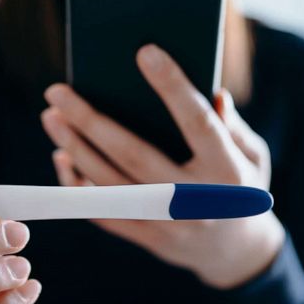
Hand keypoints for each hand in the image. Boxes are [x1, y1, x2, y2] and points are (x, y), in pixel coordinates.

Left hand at [41, 44, 283, 288]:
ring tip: (51, 116)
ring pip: (109, 183)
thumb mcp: (252, 154)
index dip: (172, 86)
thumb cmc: (240, 185)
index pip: (197, 121)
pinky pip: (104, 212)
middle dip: (90, 120)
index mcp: (227, 170)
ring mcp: (168, 223)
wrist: (235, 251)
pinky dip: (79, 185)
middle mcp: (195, 199)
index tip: (145, 52)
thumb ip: (230, 124)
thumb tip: (212, 91)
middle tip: (57, 91)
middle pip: (134, 154)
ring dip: (75, 148)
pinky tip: (62, 156)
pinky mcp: (146, 237)